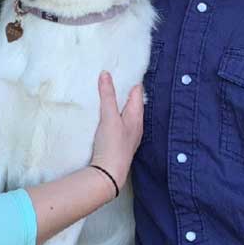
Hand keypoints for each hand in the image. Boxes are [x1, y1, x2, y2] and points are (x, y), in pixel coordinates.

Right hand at [89, 71, 143, 192]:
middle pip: (134, 104)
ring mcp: (129, 136)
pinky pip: (121, 124)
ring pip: (128, 115)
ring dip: (121, 105)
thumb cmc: (113, 145)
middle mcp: (136, 126)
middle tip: (119, 79)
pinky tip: (109, 117)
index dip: (133, 81)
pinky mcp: (120, 143)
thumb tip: (105, 74)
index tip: (127, 70)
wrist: (109, 174)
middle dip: (127, 92)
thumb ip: (107, 96)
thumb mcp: (109, 117)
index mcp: (137, 117)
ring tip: (113, 95)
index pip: (138, 93)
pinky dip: (116, 116)